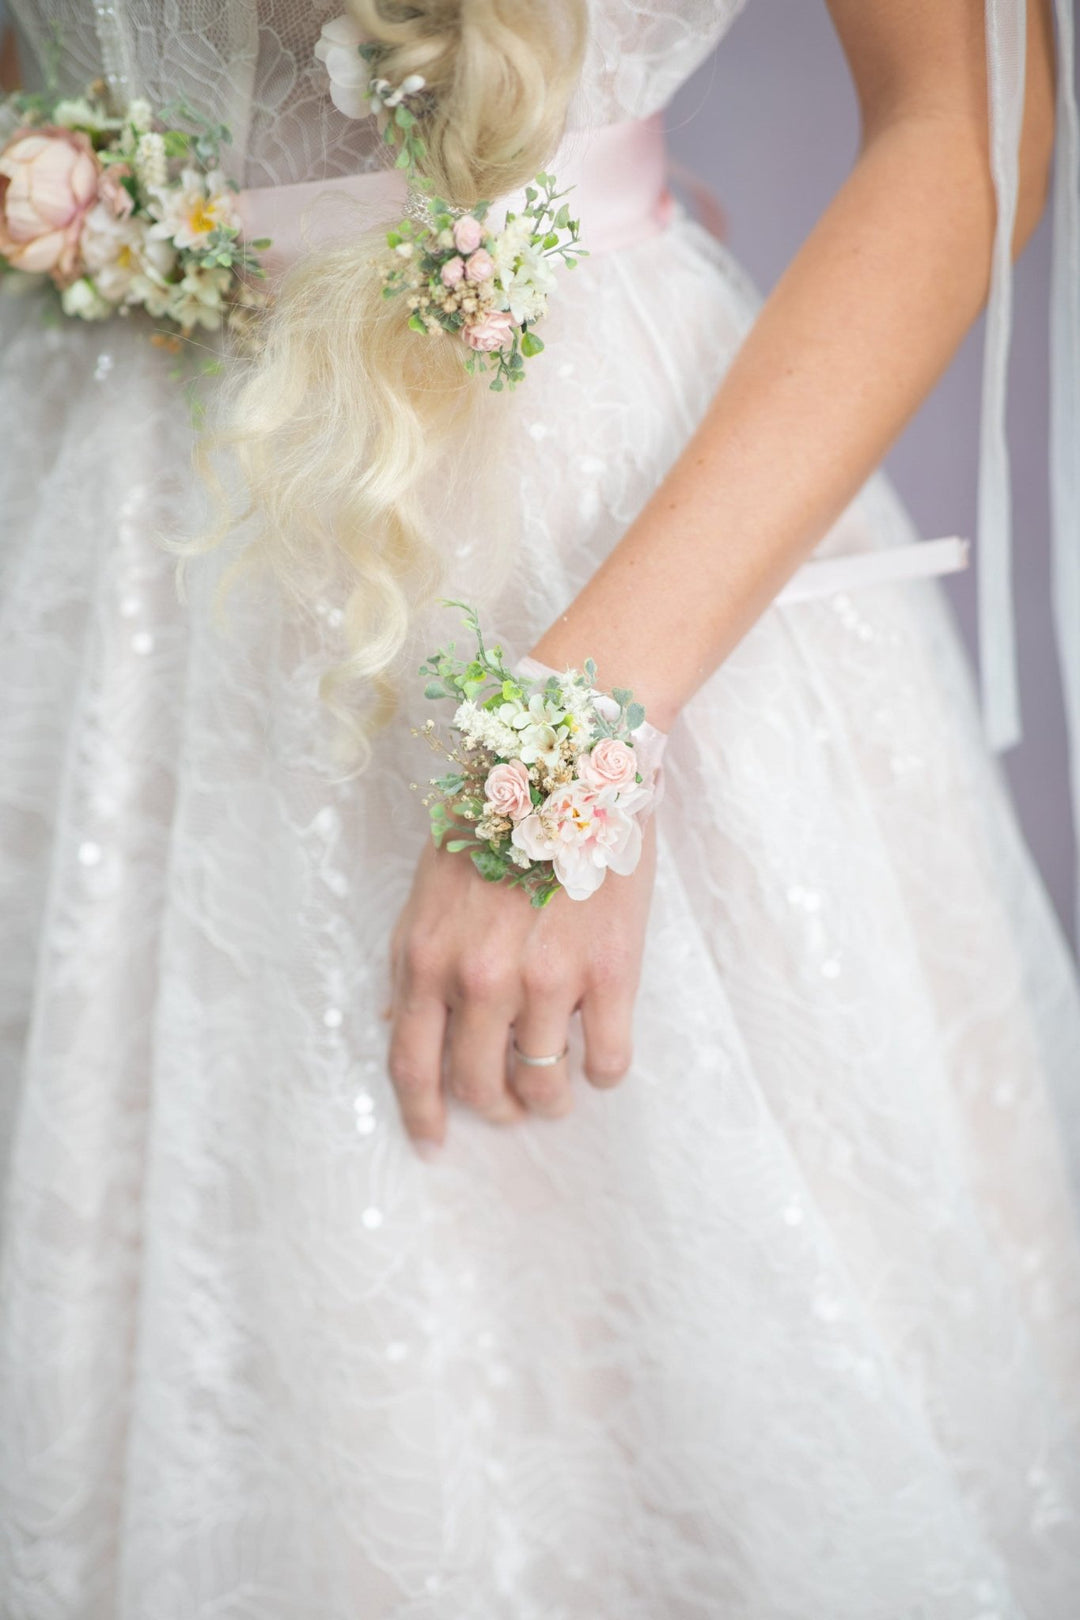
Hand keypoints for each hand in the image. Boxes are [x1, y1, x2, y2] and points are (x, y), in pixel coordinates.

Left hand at [387, 819, 656, 1147]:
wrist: (578, 764)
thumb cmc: (500, 816)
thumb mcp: (431, 884)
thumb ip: (416, 956)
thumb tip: (400, 1020)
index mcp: (426, 957)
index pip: (413, 1064)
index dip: (422, 1114)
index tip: (434, 1139)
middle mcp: (480, 979)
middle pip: (480, 1085)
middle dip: (495, 1108)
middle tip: (511, 1107)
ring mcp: (548, 980)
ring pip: (544, 1083)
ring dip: (548, 1099)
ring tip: (556, 1090)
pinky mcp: (611, 973)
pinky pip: (608, 1061)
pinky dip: (601, 1073)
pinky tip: (599, 1057)